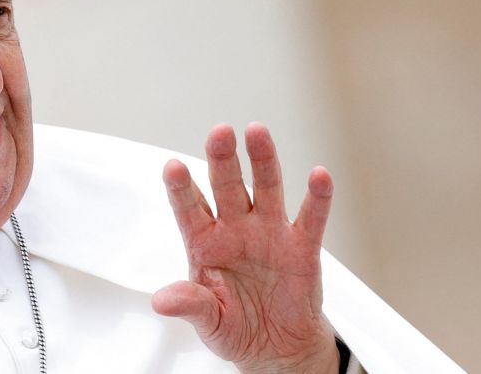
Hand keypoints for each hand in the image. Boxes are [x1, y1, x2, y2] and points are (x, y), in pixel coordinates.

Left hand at [151, 123, 338, 372]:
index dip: (180, 188)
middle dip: (222, 159)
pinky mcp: (302, 247)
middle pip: (227, 186)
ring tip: (257, 132)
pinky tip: (319, 175)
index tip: (171, 167)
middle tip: (219, 132)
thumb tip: (161, 301)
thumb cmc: (235, 327)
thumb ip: (190, 305)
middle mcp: (235, 229)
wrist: (277, 347)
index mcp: (205, 243)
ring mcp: (269, 233)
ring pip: (265, 188)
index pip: (189, 208)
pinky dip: (317, 197)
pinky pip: (310, 218)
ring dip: (263, 160)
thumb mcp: (208, 322)